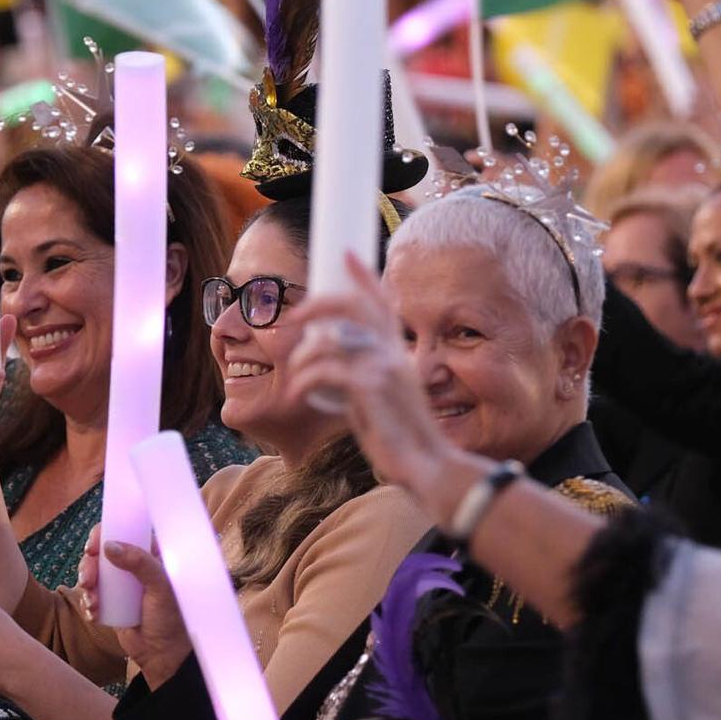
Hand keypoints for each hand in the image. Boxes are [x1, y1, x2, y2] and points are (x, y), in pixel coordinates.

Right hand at [76, 526, 193, 688]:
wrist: (162, 655)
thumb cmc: (170, 619)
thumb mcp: (160, 587)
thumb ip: (139, 563)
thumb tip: (109, 546)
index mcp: (151, 553)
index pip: (126, 530)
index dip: (106, 532)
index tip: (93, 546)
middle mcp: (134, 564)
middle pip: (102, 550)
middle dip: (90, 564)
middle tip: (88, 580)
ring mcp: (120, 583)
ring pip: (93, 570)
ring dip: (87, 583)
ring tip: (93, 602)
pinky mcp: (110, 601)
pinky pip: (91, 593)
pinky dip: (88, 600)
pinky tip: (94, 612)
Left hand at [284, 253, 456, 497]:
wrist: (427, 465)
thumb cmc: (401, 437)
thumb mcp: (385, 397)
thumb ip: (365, 377)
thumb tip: (334, 366)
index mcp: (398, 352)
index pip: (382, 302)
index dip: (364, 276)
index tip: (346, 254)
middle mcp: (394, 353)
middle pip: (354, 306)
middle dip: (318, 303)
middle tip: (295, 316)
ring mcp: (385, 368)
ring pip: (331, 340)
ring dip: (303, 356)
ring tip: (293, 376)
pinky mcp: (373, 388)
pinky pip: (327, 370)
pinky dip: (304, 379)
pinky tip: (297, 394)